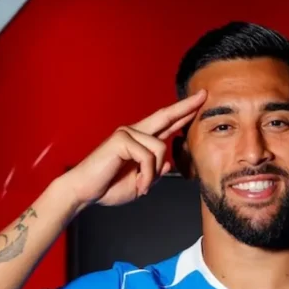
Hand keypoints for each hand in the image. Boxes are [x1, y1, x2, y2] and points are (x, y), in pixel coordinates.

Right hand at [62, 90, 205, 207]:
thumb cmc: (108, 187)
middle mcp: (135, 132)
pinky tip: (138, 185)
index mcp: (141, 141)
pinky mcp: (121, 139)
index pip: (166, 123)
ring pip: (160, 148)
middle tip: (204, 95)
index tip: (200, 102)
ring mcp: (127, 133)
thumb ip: (154, 173)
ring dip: (153, 173)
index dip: (183, 113)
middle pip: (166, 115)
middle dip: (186, 107)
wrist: (84, 192)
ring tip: (142, 186)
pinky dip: (146, 175)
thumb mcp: (140, 183)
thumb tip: (168, 164)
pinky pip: (147, 157)